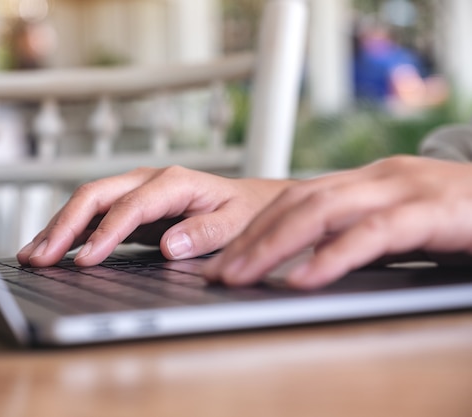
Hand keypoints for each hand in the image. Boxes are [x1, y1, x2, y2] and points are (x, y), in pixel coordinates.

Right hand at [17, 166, 292, 266]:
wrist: (245, 202)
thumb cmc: (241, 212)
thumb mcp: (234, 223)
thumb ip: (205, 233)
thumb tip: (170, 245)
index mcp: (172, 182)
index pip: (129, 207)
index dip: (105, 233)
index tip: (84, 260)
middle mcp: (147, 181)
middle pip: (94, 196)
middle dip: (63, 226)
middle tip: (39, 257)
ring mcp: (134, 191)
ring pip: (86, 203)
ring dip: (57, 228)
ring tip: (30, 255)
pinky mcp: (128, 205)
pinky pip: (92, 216)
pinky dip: (68, 232)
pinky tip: (51, 249)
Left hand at [203, 156, 471, 288]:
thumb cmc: (460, 213)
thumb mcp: (400, 218)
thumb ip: (358, 229)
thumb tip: (311, 257)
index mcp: (365, 182)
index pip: (294, 198)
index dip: (255, 228)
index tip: (224, 259)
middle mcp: (375, 179)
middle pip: (296, 201)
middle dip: (252, 238)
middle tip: (219, 272)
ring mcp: (402, 190)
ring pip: (322, 210)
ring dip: (274, 245)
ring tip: (242, 276)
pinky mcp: (431, 212)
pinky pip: (373, 233)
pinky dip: (333, 255)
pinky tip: (304, 279)